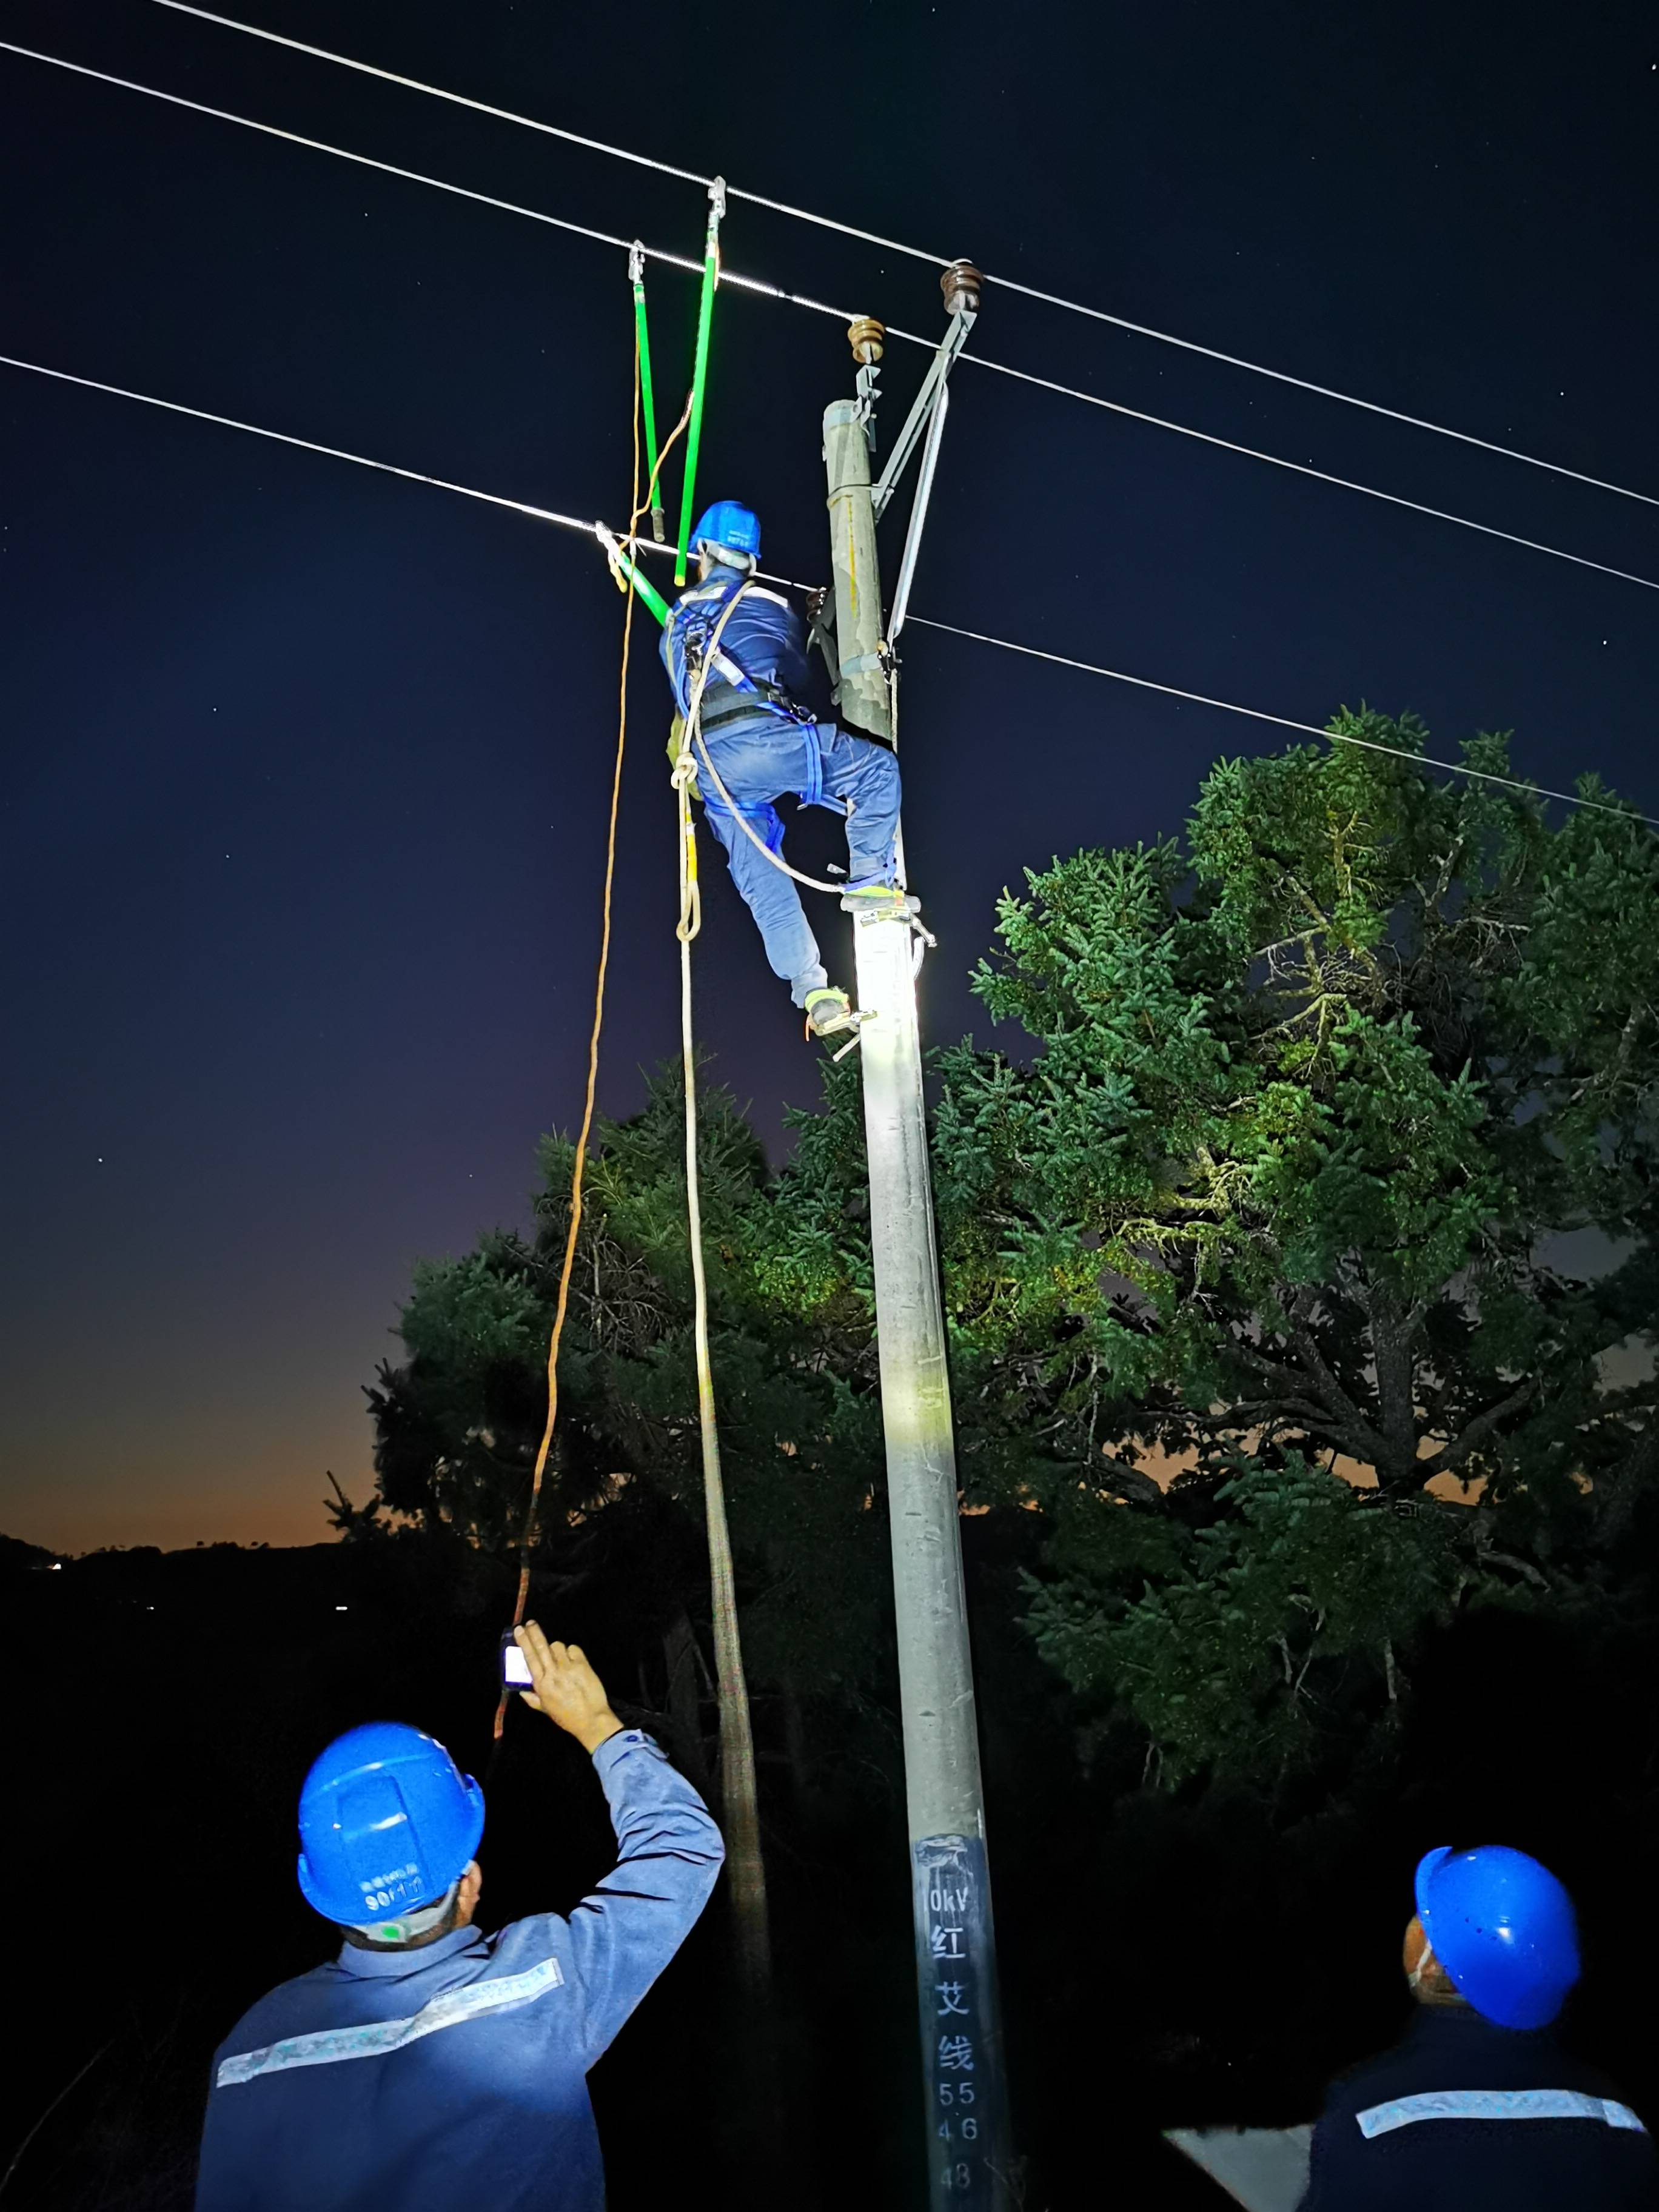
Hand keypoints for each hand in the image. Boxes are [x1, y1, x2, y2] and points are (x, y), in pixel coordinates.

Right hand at [512, 1622, 622, 1753]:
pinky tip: (572, 1661)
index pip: (530, 1658)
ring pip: (558, 1646)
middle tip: (530, 1623)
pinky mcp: (583, 1664)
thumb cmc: (567, 1716)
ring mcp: (568, 1667)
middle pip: (541, 1647)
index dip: (524, 1642)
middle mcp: (553, 1673)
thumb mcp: (545, 1709)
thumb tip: (521, 1690)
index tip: (519, 1630)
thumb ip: (532, 1698)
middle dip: (534, 1633)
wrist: (591, 1719)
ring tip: (559, 1658)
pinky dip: (571, 1652)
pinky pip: (573, 1649)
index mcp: (541, 1685)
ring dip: (556, 1649)